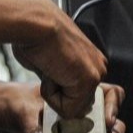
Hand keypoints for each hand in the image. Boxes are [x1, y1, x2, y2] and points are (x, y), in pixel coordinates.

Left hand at [0, 80, 126, 132]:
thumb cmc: (8, 101)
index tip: (106, 121)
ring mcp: (68, 131)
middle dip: (113, 132)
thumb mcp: (20, 111)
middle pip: (106, 121)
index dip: (112, 106)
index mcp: (73, 94)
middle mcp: (75, 113)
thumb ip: (31, 129)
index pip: (106, 95)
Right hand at [10, 0, 107, 117]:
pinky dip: (51, 95)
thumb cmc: (34, 36)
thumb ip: (57, 78)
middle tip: (48, 69)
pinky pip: (67, 109)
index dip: (58, 93)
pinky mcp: (88, 81)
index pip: (78, 95)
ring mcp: (96, 74)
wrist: (34, 24)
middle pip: (77, 104)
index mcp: (91, 61)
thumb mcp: (49, 63)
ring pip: (72, 108)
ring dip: (53, 95)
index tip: (49, 72)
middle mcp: (98, 67)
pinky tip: (50, 70)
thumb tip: (55, 89)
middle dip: (58, 96)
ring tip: (49, 67)